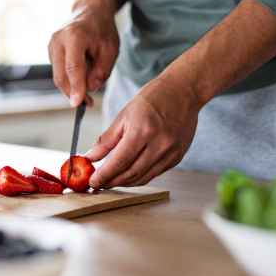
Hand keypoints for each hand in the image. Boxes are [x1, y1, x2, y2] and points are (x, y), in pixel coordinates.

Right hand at [48, 6, 119, 106]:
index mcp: (74, 35)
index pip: (72, 66)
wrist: (89, 12)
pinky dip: (68, 81)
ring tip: (86, 95)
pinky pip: (58, 72)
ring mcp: (51, 45)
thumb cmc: (101, 29)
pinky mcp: (51, 52)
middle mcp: (58, 40)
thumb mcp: (111, 49)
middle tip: (87, 104)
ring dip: (70, 89)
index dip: (75, 87)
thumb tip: (90, 88)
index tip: (78, 103)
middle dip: (72, 93)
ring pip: (58, 76)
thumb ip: (102, 70)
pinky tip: (80, 82)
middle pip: (61, 75)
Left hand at [86, 78, 200, 187]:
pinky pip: (154, 173)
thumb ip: (106, 139)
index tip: (93, 182)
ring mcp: (171, 152)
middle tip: (99, 184)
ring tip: (111, 181)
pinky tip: (128, 174)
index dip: (104, 175)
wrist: (183, 91)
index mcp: (143, 131)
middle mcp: (160, 144)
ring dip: (125, 183)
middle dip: (112, 182)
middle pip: (131, 173)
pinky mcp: (178, 157)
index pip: (120, 162)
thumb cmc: (153, 97)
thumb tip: (91, 156)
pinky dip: (139, 176)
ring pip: (143, 177)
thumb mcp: (124, 114)